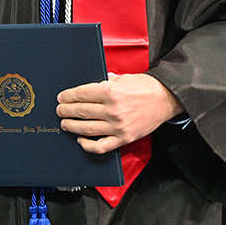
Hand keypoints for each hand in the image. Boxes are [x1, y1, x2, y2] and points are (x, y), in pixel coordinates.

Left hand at [55, 73, 182, 153]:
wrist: (166, 99)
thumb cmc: (145, 87)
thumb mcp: (122, 78)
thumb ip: (104, 82)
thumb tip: (89, 86)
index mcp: (111, 91)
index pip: (81, 95)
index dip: (68, 96)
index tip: (61, 98)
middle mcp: (113, 110)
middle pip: (81, 111)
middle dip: (66, 111)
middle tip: (59, 110)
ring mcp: (118, 126)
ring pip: (87, 128)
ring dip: (72, 126)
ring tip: (65, 123)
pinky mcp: (124, 138)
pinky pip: (101, 146)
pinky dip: (88, 145)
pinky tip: (81, 140)